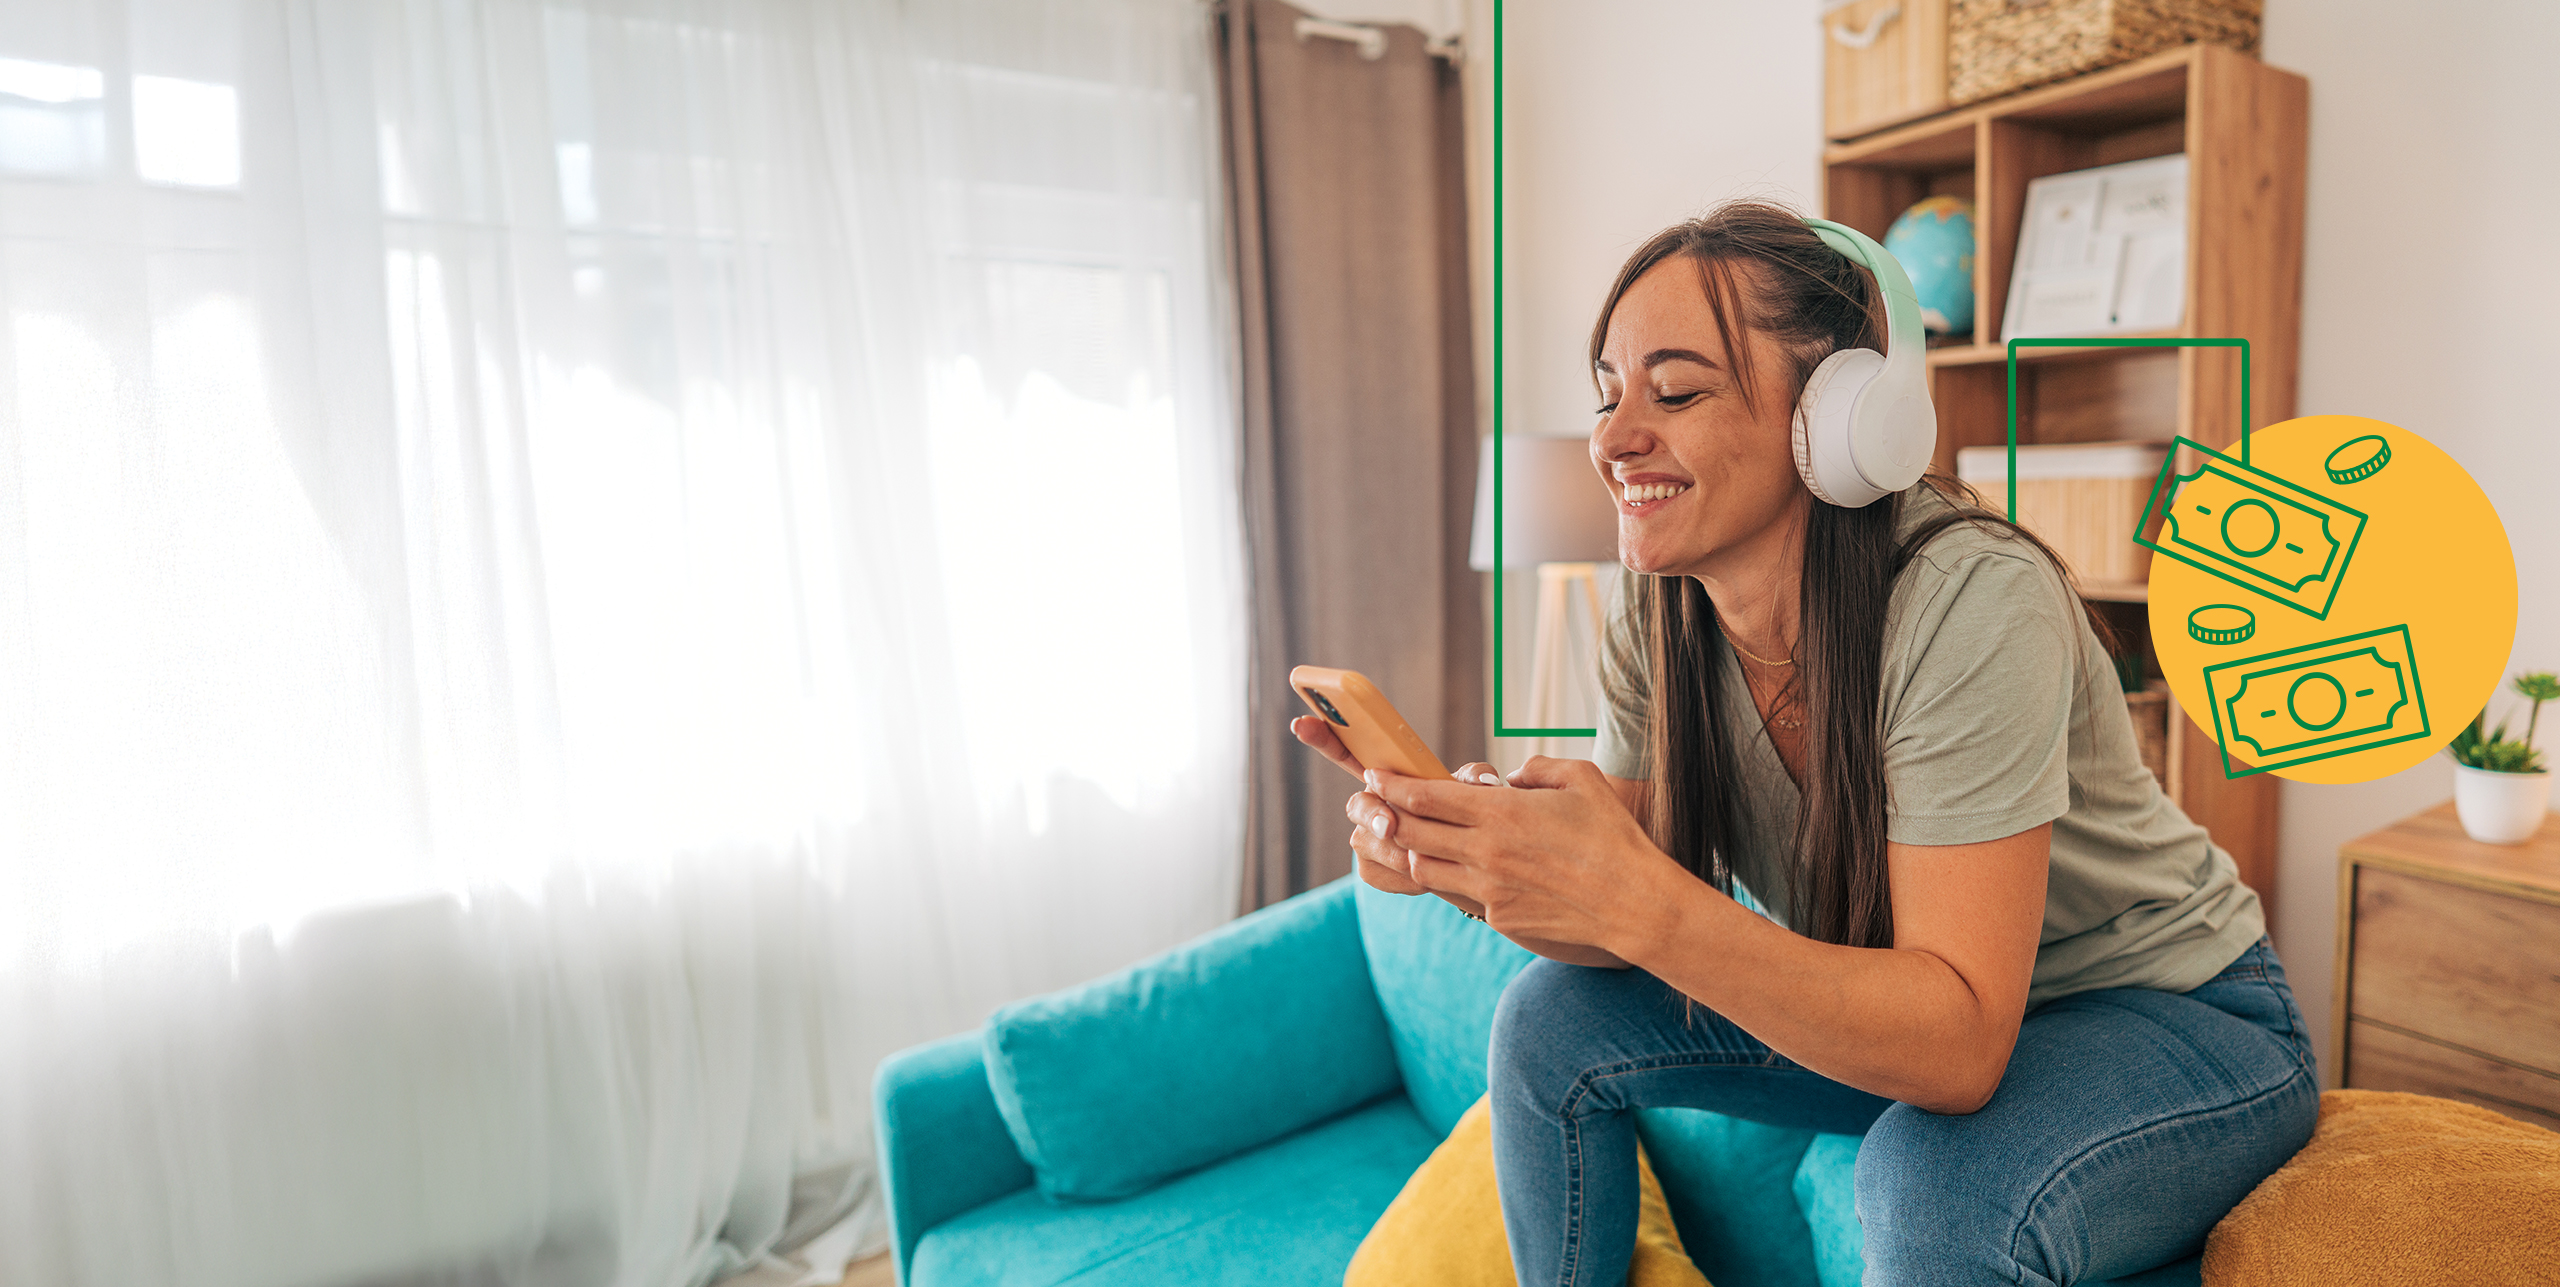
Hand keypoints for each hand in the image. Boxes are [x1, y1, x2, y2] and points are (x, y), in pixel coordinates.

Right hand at [1296, 719, 1507, 898]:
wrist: (1472, 867)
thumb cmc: (1468, 818)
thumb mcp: (1475, 790)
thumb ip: (1475, 777)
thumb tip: (1483, 782)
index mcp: (1389, 776)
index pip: (1349, 751)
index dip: (1323, 736)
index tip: (1300, 724)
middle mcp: (1370, 803)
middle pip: (1358, 804)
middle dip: (1373, 814)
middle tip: (1390, 825)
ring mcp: (1366, 837)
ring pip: (1367, 842)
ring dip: (1396, 852)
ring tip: (1427, 858)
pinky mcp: (1369, 868)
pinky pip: (1374, 872)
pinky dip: (1401, 878)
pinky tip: (1424, 879)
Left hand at [1370, 756, 1681, 953]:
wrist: (1633, 904)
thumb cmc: (1613, 836)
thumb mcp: (1580, 779)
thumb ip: (1535, 769)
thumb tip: (1509, 779)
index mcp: (1501, 814)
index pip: (1425, 797)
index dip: (1393, 786)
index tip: (1375, 777)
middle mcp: (1485, 853)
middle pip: (1411, 832)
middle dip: (1383, 815)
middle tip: (1368, 805)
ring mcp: (1488, 890)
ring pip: (1425, 868)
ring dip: (1411, 850)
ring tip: (1406, 837)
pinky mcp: (1498, 917)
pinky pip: (1459, 893)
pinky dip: (1451, 877)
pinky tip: (1455, 867)